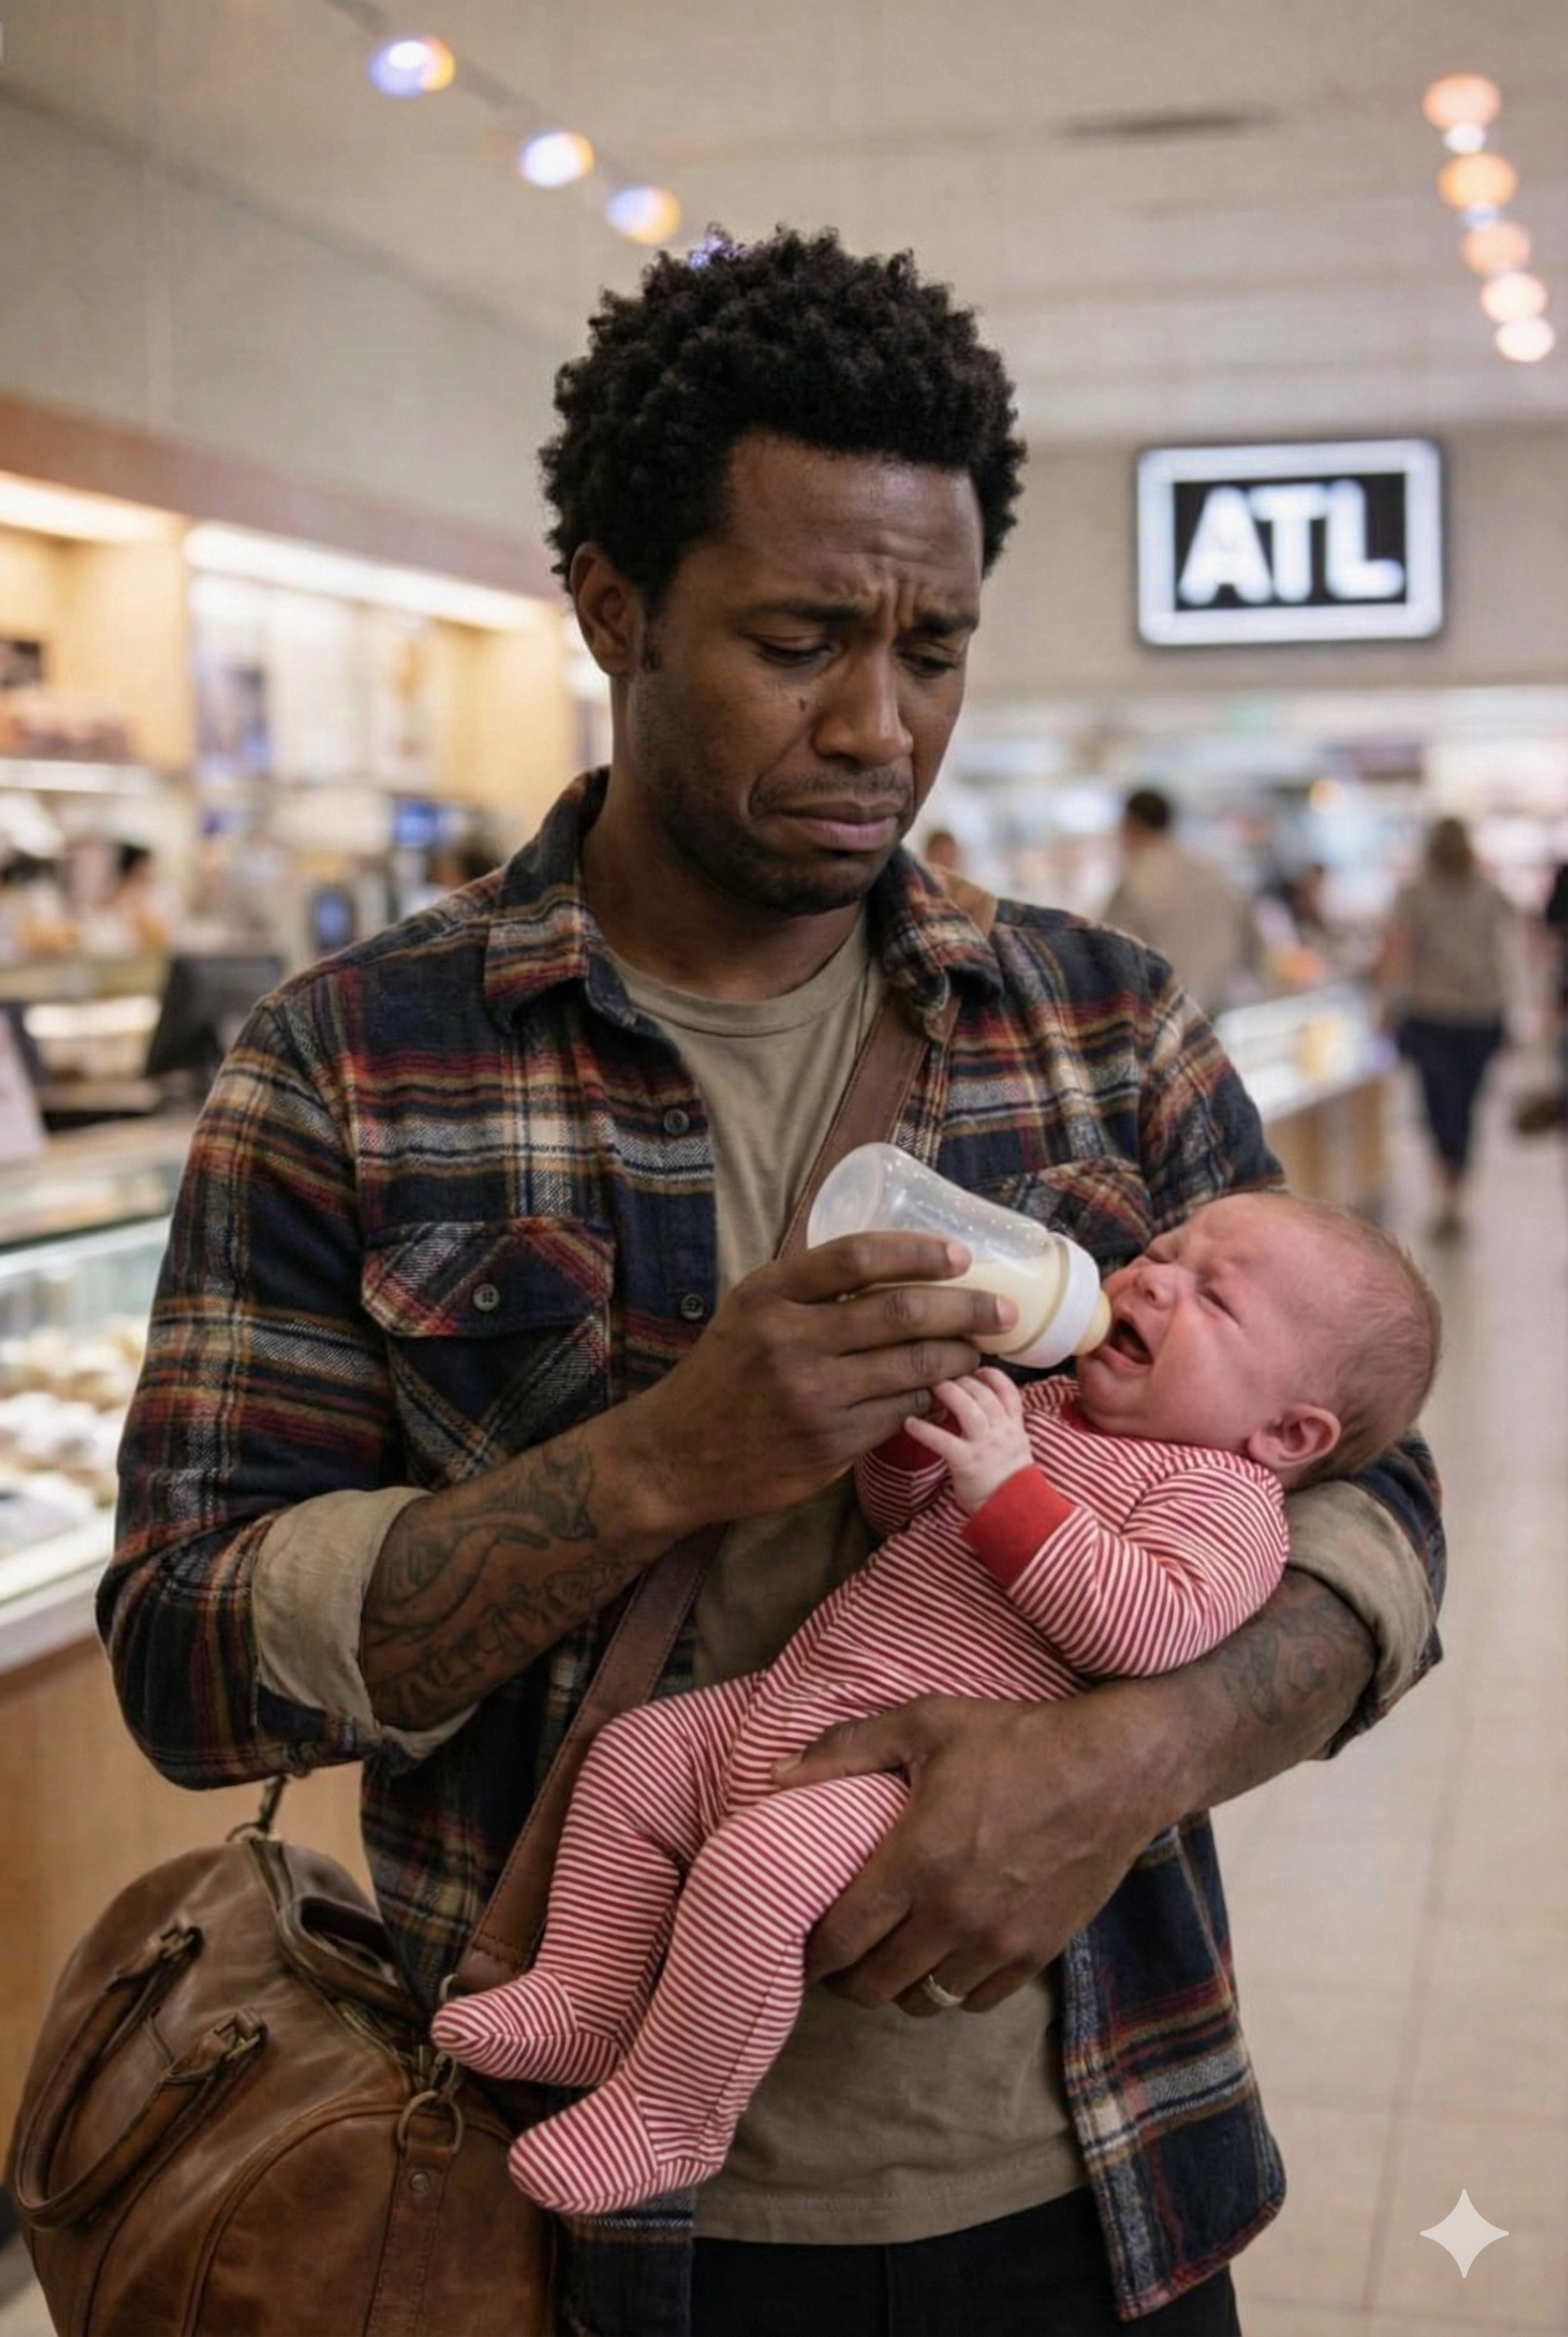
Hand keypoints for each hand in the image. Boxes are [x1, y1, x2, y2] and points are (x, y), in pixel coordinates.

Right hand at [625, 1235, 1015, 1533]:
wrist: (674, 1457)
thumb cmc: (722, 1375)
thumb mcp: (750, 1312)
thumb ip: (810, 1290)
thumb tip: (897, 1266)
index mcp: (769, 1295)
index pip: (859, 1258)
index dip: (919, 1252)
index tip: (962, 1255)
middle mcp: (791, 1342)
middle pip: (903, 1313)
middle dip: (965, 1309)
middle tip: (1000, 1310)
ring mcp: (813, 1398)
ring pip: (913, 1369)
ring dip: (957, 1357)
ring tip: (976, 1350)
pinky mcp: (830, 1446)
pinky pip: (899, 1413)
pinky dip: (926, 1398)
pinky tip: (936, 1391)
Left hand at [775, 1689, 1172, 2014]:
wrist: (1116, 1769)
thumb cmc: (1016, 1739)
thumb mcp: (926, 1723)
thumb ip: (845, 1749)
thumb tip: (777, 1777)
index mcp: (917, 1861)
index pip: (840, 1938)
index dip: (811, 1952)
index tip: (802, 1944)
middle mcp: (952, 1914)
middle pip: (875, 1984)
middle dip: (845, 1978)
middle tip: (838, 1957)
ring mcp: (998, 1943)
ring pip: (924, 2000)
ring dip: (898, 1986)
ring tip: (888, 1959)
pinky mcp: (1036, 1954)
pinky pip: (975, 2001)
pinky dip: (951, 1989)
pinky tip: (943, 1958)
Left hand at [901, 1369, 1030, 1511]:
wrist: (1015, 1514)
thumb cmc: (1008, 1484)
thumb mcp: (1015, 1449)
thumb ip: (1002, 1428)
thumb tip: (982, 1409)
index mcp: (1015, 1428)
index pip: (1008, 1390)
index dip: (991, 1375)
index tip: (975, 1368)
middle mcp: (1002, 1432)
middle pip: (983, 1394)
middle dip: (962, 1380)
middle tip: (943, 1376)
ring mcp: (986, 1446)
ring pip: (969, 1408)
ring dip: (949, 1392)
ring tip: (931, 1387)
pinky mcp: (967, 1462)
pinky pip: (943, 1440)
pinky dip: (924, 1430)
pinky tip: (909, 1423)